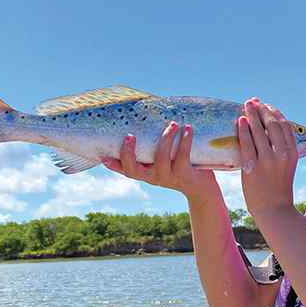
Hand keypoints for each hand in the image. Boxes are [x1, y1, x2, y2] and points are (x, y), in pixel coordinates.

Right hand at [102, 124, 218, 200]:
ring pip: (161, 158)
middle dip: (129, 154)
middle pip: (134, 170)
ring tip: (172, 124)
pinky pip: (182, 156)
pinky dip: (184, 140)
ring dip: (165, 138)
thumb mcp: (163, 160)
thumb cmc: (180, 167)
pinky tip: (187, 128)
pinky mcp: (185, 175)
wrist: (202, 188)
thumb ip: (152, 147)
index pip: (126, 170)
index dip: (114, 165)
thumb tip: (146, 117)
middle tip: (129, 136)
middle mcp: (154, 177)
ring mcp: (169, 177)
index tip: (104, 156)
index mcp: (146, 173)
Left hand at [237, 98, 297, 218]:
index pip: (284, 126)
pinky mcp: (253, 167)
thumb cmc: (278, 187)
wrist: (274, 210)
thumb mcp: (287, 166)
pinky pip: (246, 143)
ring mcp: (267, 160)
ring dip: (251, 115)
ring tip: (245, 106)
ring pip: (259, 131)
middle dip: (262, 110)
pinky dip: (243, 130)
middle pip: (272, 124)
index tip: (266, 106)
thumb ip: (282, 149)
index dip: (274, 112)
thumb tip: (273, 131)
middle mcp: (282, 154)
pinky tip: (239, 121)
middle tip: (252, 102)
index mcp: (293, 153)